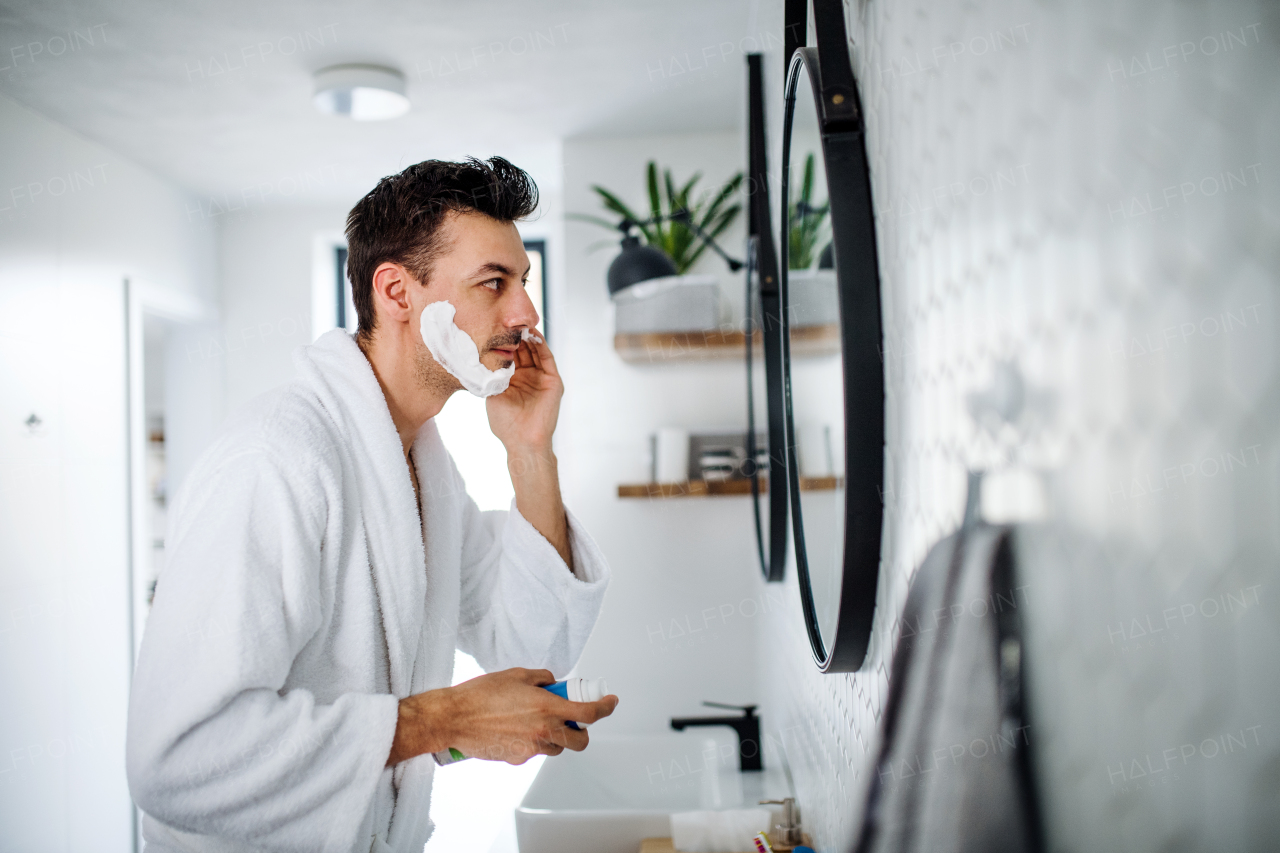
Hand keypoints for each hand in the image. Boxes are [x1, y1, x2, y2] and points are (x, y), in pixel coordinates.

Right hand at [387, 668, 618, 765]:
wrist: (453, 718)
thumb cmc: (480, 695)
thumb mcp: (517, 675)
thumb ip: (541, 679)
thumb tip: (553, 684)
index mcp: (545, 707)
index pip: (588, 714)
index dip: (605, 708)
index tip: (610, 703)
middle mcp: (542, 731)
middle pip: (579, 741)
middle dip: (581, 731)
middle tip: (571, 718)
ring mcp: (530, 748)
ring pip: (556, 748)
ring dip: (555, 736)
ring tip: (535, 720)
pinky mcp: (516, 759)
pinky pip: (534, 751)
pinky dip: (533, 741)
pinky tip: (515, 729)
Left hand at [486, 334, 561, 455]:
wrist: (522, 442)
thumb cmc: (505, 424)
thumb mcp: (493, 394)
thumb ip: (490, 376)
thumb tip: (478, 355)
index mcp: (513, 380)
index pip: (509, 355)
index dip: (502, 341)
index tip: (492, 325)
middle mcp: (529, 377)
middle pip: (523, 349)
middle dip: (515, 334)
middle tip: (506, 317)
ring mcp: (542, 378)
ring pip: (535, 350)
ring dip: (528, 336)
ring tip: (518, 322)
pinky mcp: (553, 381)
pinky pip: (547, 357)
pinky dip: (541, 344)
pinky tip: (531, 333)